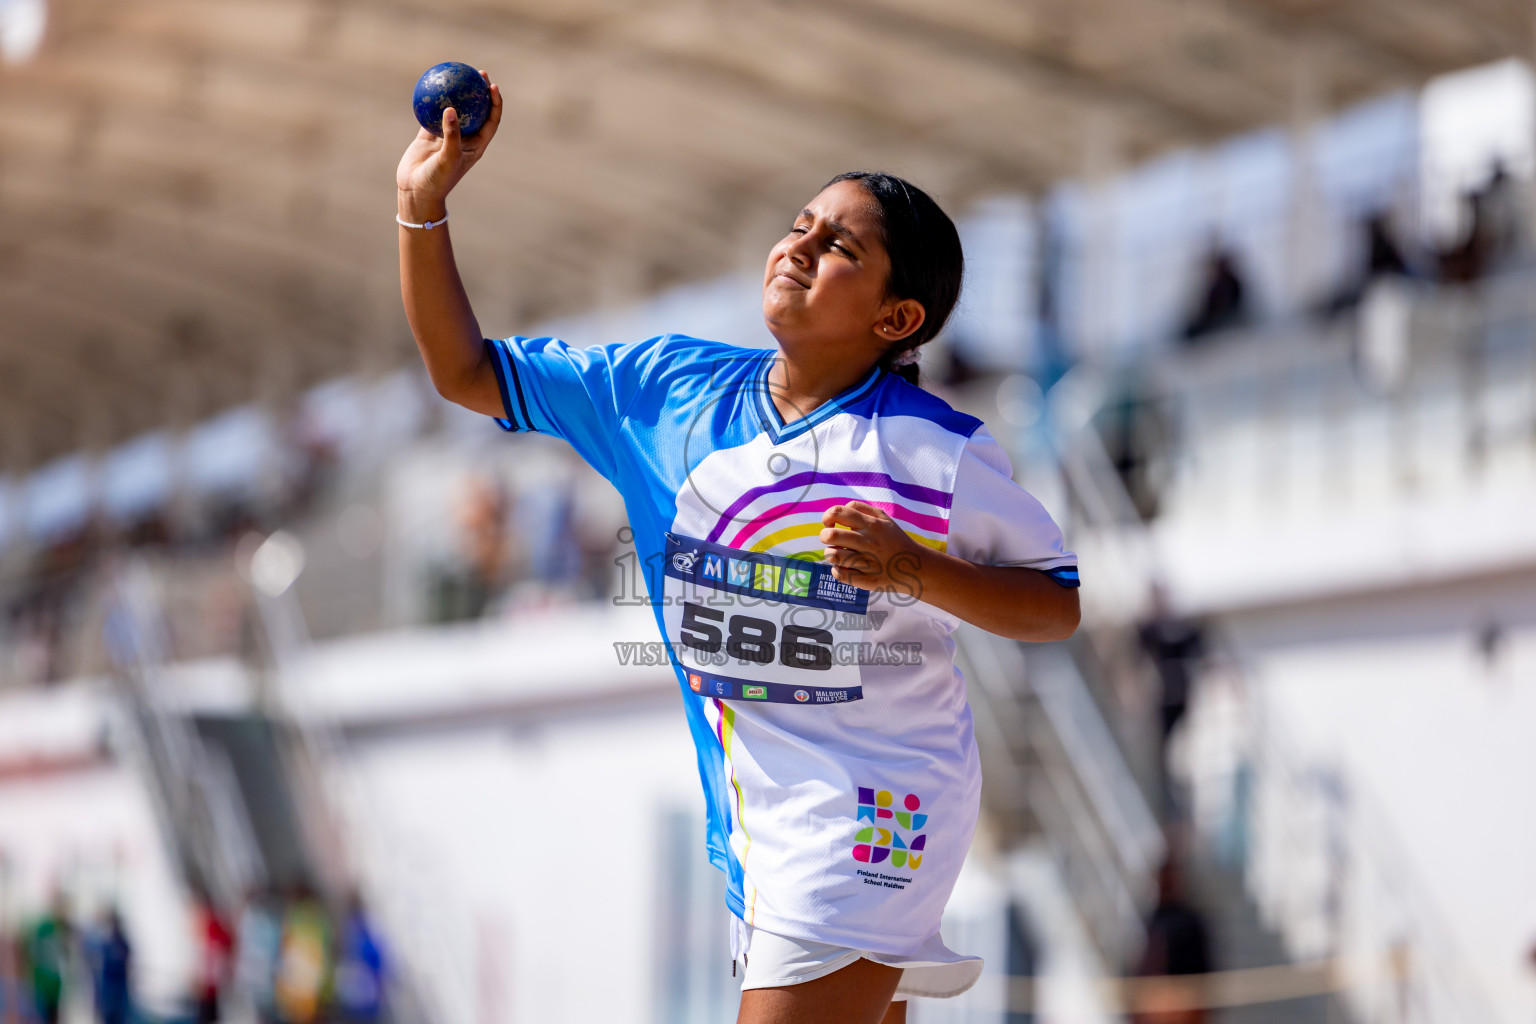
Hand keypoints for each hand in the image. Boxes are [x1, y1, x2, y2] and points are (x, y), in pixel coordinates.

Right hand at [396, 71, 502, 218]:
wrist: (416, 190)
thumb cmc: (437, 179)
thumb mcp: (448, 158)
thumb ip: (451, 135)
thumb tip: (451, 108)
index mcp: (476, 145)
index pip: (491, 120)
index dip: (495, 103)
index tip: (493, 86)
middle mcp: (464, 138)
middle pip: (476, 110)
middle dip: (479, 92)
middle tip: (478, 73)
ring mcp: (447, 134)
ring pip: (455, 109)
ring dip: (457, 92)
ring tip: (456, 73)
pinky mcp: (429, 133)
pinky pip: (432, 112)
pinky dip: (432, 100)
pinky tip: (429, 84)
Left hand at [819, 501, 924, 595]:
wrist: (917, 566)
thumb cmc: (894, 540)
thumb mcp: (884, 518)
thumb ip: (860, 509)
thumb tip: (838, 512)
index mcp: (872, 525)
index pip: (839, 513)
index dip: (827, 516)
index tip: (830, 523)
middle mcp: (869, 543)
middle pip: (831, 536)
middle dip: (824, 536)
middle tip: (830, 540)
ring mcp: (869, 563)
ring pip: (834, 556)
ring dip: (830, 554)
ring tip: (837, 554)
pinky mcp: (869, 581)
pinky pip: (842, 575)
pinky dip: (837, 571)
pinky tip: (843, 568)